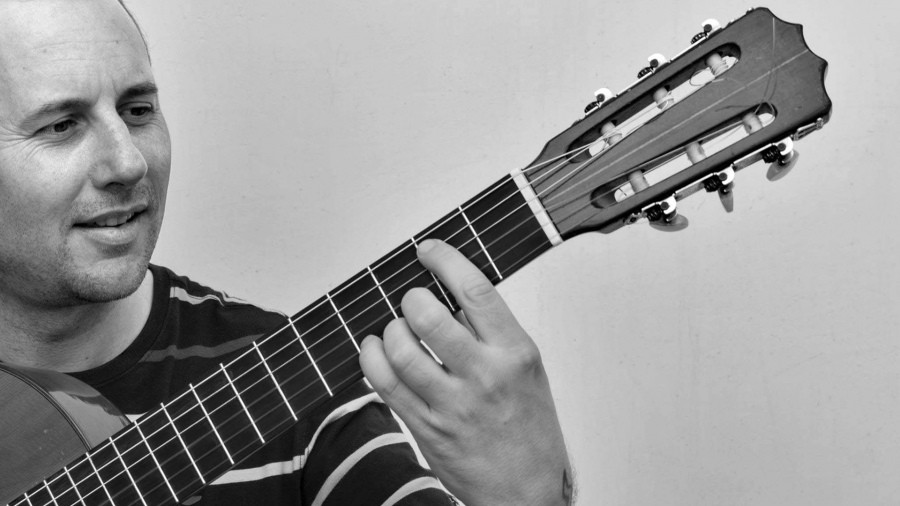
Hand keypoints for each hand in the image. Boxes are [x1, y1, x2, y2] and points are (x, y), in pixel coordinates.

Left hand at [359, 239, 572, 505]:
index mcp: (516, 353)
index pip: (476, 290)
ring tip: (396, 329)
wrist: (525, 491)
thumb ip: (493, 333)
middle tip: (412, 300)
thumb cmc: (528, 429)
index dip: (445, 260)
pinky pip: (385, 383)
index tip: (429, 250)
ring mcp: (452, 404)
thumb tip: (452, 293)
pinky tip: (376, 351)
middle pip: (429, 315)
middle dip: (411, 298)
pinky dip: (371, 358)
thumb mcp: (528, 371)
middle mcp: (484, 375)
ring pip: (401, 348)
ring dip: (390, 329)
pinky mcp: (425, 427)